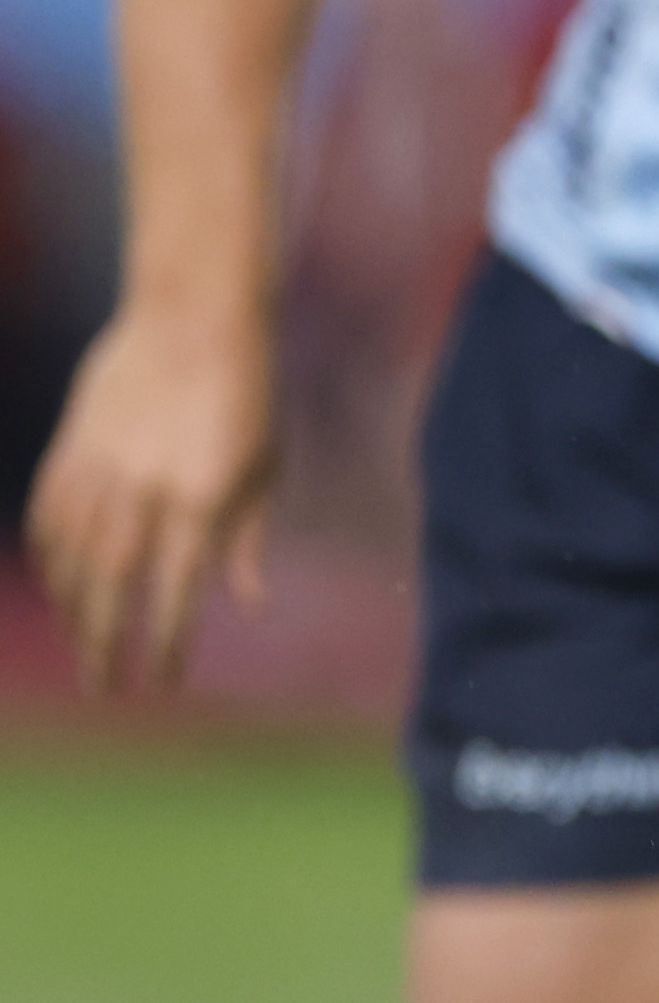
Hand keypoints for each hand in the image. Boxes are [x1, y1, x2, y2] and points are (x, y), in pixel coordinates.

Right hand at [24, 303, 279, 691]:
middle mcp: (144, 491)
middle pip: (113, 587)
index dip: (166, 643)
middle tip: (107, 687)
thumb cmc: (247, 393)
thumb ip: (248, 537)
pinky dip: (51, 556)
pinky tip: (61, 583)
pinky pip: (50, 516)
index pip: (176, 592)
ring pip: (73, 558)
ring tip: (86, 643)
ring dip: (75, 608)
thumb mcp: (265, 463)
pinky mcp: (72, 447)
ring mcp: (100, 468)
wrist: (193, 315)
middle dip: (107, 644)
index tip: (162, 680)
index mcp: (202, 498)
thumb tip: (249, 605)